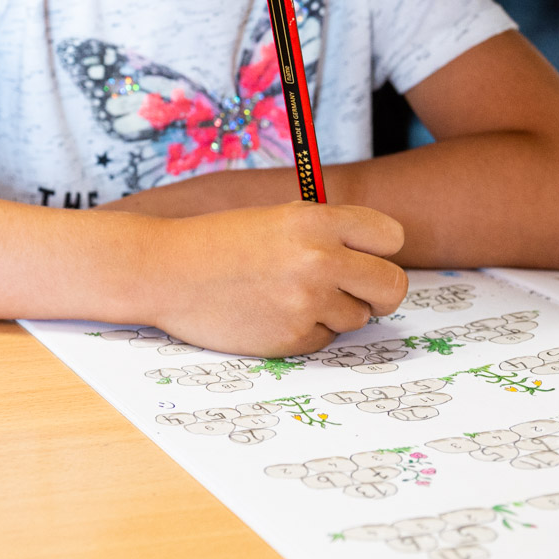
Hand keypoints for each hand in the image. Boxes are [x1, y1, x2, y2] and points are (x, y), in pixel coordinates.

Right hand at [146, 203, 406, 356]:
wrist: (166, 270)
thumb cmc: (220, 241)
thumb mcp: (277, 218)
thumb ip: (328, 233)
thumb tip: (376, 259)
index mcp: (316, 220)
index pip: (391, 237)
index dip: (379, 249)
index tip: (364, 256)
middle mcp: (319, 260)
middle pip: (393, 287)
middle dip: (378, 292)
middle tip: (354, 291)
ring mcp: (307, 302)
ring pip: (358, 317)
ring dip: (334, 311)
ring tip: (287, 295)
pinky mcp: (293, 338)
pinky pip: (324, 339)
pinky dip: (305, 330)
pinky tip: (270, 313)